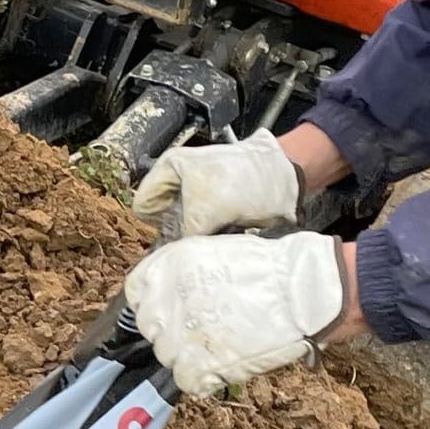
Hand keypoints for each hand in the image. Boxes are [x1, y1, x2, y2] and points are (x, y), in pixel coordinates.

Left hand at [122, 233, 351, 396]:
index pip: (136, 292)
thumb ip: (189, 273)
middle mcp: (167, 299)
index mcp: (169, 266)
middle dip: (172, 332)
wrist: (306, 292)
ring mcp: (179, 334)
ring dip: (189, 357)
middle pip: (151, 328)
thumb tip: (177, 294)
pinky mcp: (197, 365)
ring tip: (220, 348)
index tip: (170, 312)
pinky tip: (223, 367)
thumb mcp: (219, 252)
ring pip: (167, 356)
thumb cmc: (273, 269)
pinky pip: (186, 381)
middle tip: (202, 332)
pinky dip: (203, 379)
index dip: (155, 304)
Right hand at [131, 132, 300, 240]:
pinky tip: (219, 242)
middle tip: (190, 244)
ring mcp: (199, 198)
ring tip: (210, 242)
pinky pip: (202, 233)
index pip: (143, 206)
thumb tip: (175, 261)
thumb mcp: (206, 209)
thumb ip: (183, 238)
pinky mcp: (215, 212)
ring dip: (195, 241)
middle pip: (163, 221)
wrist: (285, 179)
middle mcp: (180, 182)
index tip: (168, 240)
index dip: (154, 226)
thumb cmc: (246, 179)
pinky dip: (209, 241)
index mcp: (169, 168)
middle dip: (176, 236)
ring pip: (184, 230)